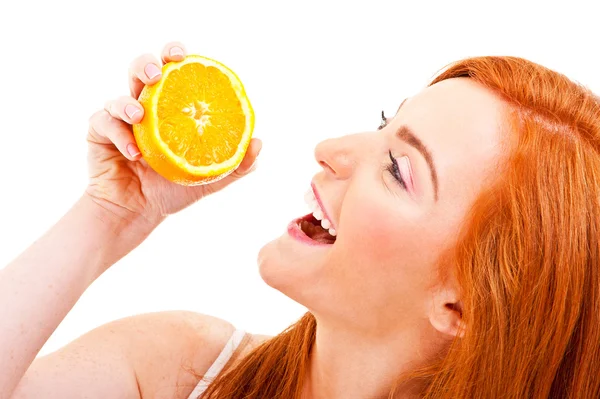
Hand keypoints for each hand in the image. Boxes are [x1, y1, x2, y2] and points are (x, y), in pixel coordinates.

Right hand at [86, 42, 261, 226]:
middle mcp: (144, 106)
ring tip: (140, 116)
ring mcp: (120, 119)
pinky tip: (133, 153)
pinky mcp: (99, 134)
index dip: (174, 56)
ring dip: (128, 102)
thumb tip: (259, 143)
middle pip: (140, 70)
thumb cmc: (173, 190)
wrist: (140, 214)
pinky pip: (103, 123)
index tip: (183, 55)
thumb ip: (235, 163)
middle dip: (147, 64)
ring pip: (118, 95)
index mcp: (169, 107)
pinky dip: (118, 134)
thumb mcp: (210, 179)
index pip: (172, 73)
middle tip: (159, 74)